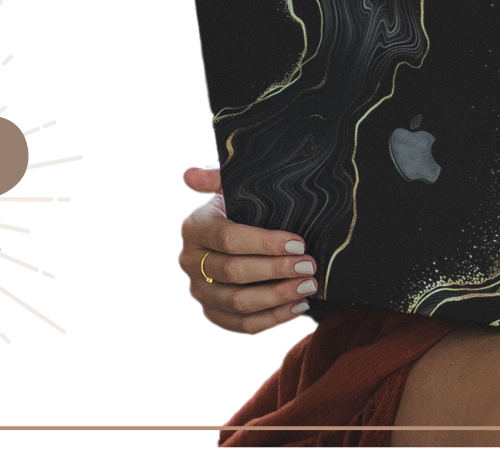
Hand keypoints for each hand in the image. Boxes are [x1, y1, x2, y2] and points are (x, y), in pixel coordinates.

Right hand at [179, 166, 319, 334]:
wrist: (244, 230)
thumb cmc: (243, 206)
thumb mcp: (234, 186)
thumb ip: (218, 176)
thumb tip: (190, 175)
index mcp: (194, 227)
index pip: (229, 239)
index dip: (265, 244)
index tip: (299, 243)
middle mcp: (190, 261)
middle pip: (234, 272)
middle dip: (276, 270)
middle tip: (309, 266)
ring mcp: (200, 290)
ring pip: (239, 302)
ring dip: (278, 297)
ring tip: (308, 287)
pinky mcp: (213, 313)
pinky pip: (243, 325)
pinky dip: (273, 318)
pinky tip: (298, 306)